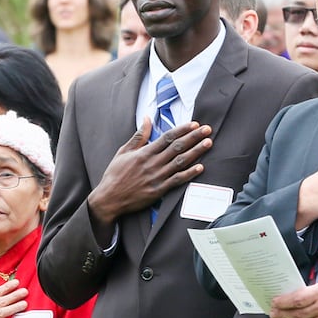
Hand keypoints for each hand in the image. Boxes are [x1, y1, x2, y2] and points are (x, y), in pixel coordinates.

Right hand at [88, 118, 212, 228]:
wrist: (109, 199)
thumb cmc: (114, 175)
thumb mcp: (123, 152)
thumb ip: (138, 136)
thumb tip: (146, 118)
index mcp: (144, 153)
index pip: (167, 137)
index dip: (182, 130)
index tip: (194, 124)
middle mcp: (152, 163)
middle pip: (177, 147)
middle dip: (194, 137)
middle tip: (207, 129)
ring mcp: (156, 177)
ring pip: (180, 162)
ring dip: (196, 152)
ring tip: (208, 143)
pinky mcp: (158, 191)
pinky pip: (177, 180)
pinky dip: (189, 174)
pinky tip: (200, 167)